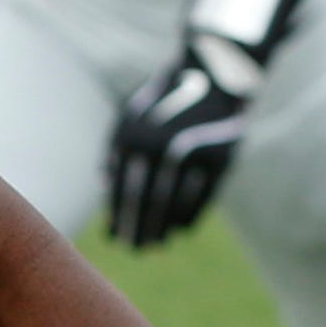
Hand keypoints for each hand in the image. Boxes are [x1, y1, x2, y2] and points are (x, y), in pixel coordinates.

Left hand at [106, 37, 258, 248]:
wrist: (210, 76)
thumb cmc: (162, 102)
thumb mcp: (131, 117)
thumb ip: (115, 151)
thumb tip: (105, 191)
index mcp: (132, 137)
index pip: (122, 188)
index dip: (118, 215)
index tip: (113, 237)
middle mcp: (160, 146)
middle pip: (147, 201)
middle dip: (139, 229)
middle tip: (135, 250)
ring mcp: (192, 153)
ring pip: (175, 203)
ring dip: (164, 229)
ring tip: (156, 245)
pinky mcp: (220, 158)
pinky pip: (202, 197)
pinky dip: (189, 217)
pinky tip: (180, 230)